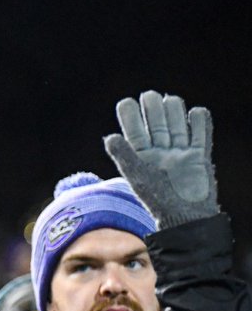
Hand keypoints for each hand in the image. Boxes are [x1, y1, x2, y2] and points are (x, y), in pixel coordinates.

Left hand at [104, 90, 218, 228]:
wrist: (185, 214)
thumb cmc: (157, 198)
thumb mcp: (137, 176)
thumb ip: (124, 156)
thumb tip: (109, 137)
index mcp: (141, 157)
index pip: (135, 132)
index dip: (130, 117)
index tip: (126, 103)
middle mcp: (160, 153)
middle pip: (157, 124)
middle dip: (153, 109)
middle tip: (149, 96)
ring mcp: (180, 153)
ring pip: (177, 125)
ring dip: (174, 111)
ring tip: (170, 100)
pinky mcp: (198, 156)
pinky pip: (201, 135)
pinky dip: (200, 122)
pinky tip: (195, 113)